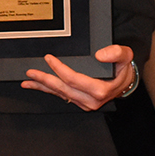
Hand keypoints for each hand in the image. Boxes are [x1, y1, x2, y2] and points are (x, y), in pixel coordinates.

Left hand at [20, 45, 134, 110]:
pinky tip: (37, 86)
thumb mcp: (125, 56)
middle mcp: (91, 100)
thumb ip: (116, 52)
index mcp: (100, 90)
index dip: (59, 68)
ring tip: (28, 81)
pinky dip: (49, 90)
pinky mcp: (80, 102)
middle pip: (63, 89)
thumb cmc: (123, 69)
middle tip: (32, 72)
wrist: (126, 80)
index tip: (49, 58)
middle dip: (45, 80)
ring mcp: (85, 103)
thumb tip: (99, 55)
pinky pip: (62, 95)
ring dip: (43, 87)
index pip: (74, 79)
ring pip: (60, 94)